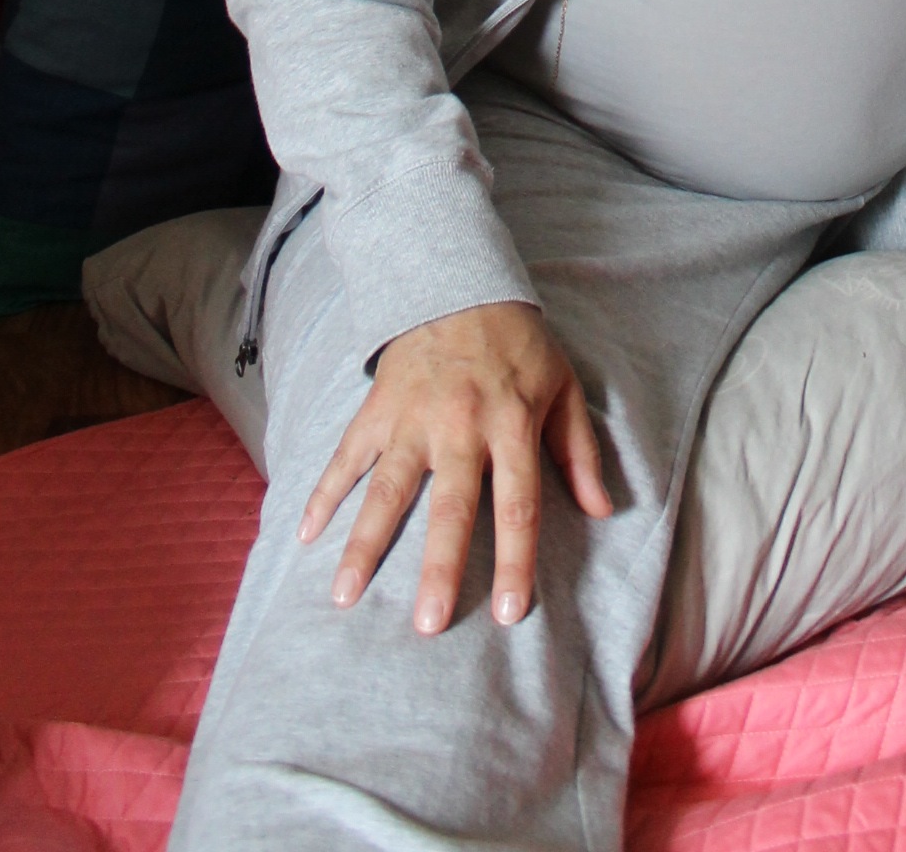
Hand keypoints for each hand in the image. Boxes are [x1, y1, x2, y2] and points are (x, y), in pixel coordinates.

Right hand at [299, 300, 610, 632]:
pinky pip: (345, 455)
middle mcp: (460, 426)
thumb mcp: (563, 387)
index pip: (516, 503)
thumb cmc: (518, 345)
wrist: (459, 282)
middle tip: (427, 625)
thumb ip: (580, 451)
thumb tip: (601, 510)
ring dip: (364, 544)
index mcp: (511, 425)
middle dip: (438, 567)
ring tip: (344, 596)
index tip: (507, 612)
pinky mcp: (378, 407)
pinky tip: (304, 534)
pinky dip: (323, 493)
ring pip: (386, 489)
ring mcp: (412, 417)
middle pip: (450, 507)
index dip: (514, 559)